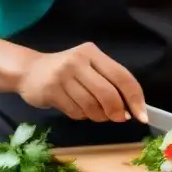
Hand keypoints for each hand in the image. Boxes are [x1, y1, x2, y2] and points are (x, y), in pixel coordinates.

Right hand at [18, 42, 146, 123]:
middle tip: (118, 118)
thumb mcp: (88, 68)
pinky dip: (81, 116)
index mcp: (93, 53)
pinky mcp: (51, 90)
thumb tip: (129, 110)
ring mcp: (63, 75)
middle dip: (117, 112)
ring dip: (98, 116)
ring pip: (92, 106)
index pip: (122, 76)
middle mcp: (79, 60)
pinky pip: (76, 112)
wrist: (29, 71)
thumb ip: (108, 83)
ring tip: (94, 113)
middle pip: (108, 93)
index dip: (135, 98)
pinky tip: (76, 109)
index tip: (142, 116)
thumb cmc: (66, 71)